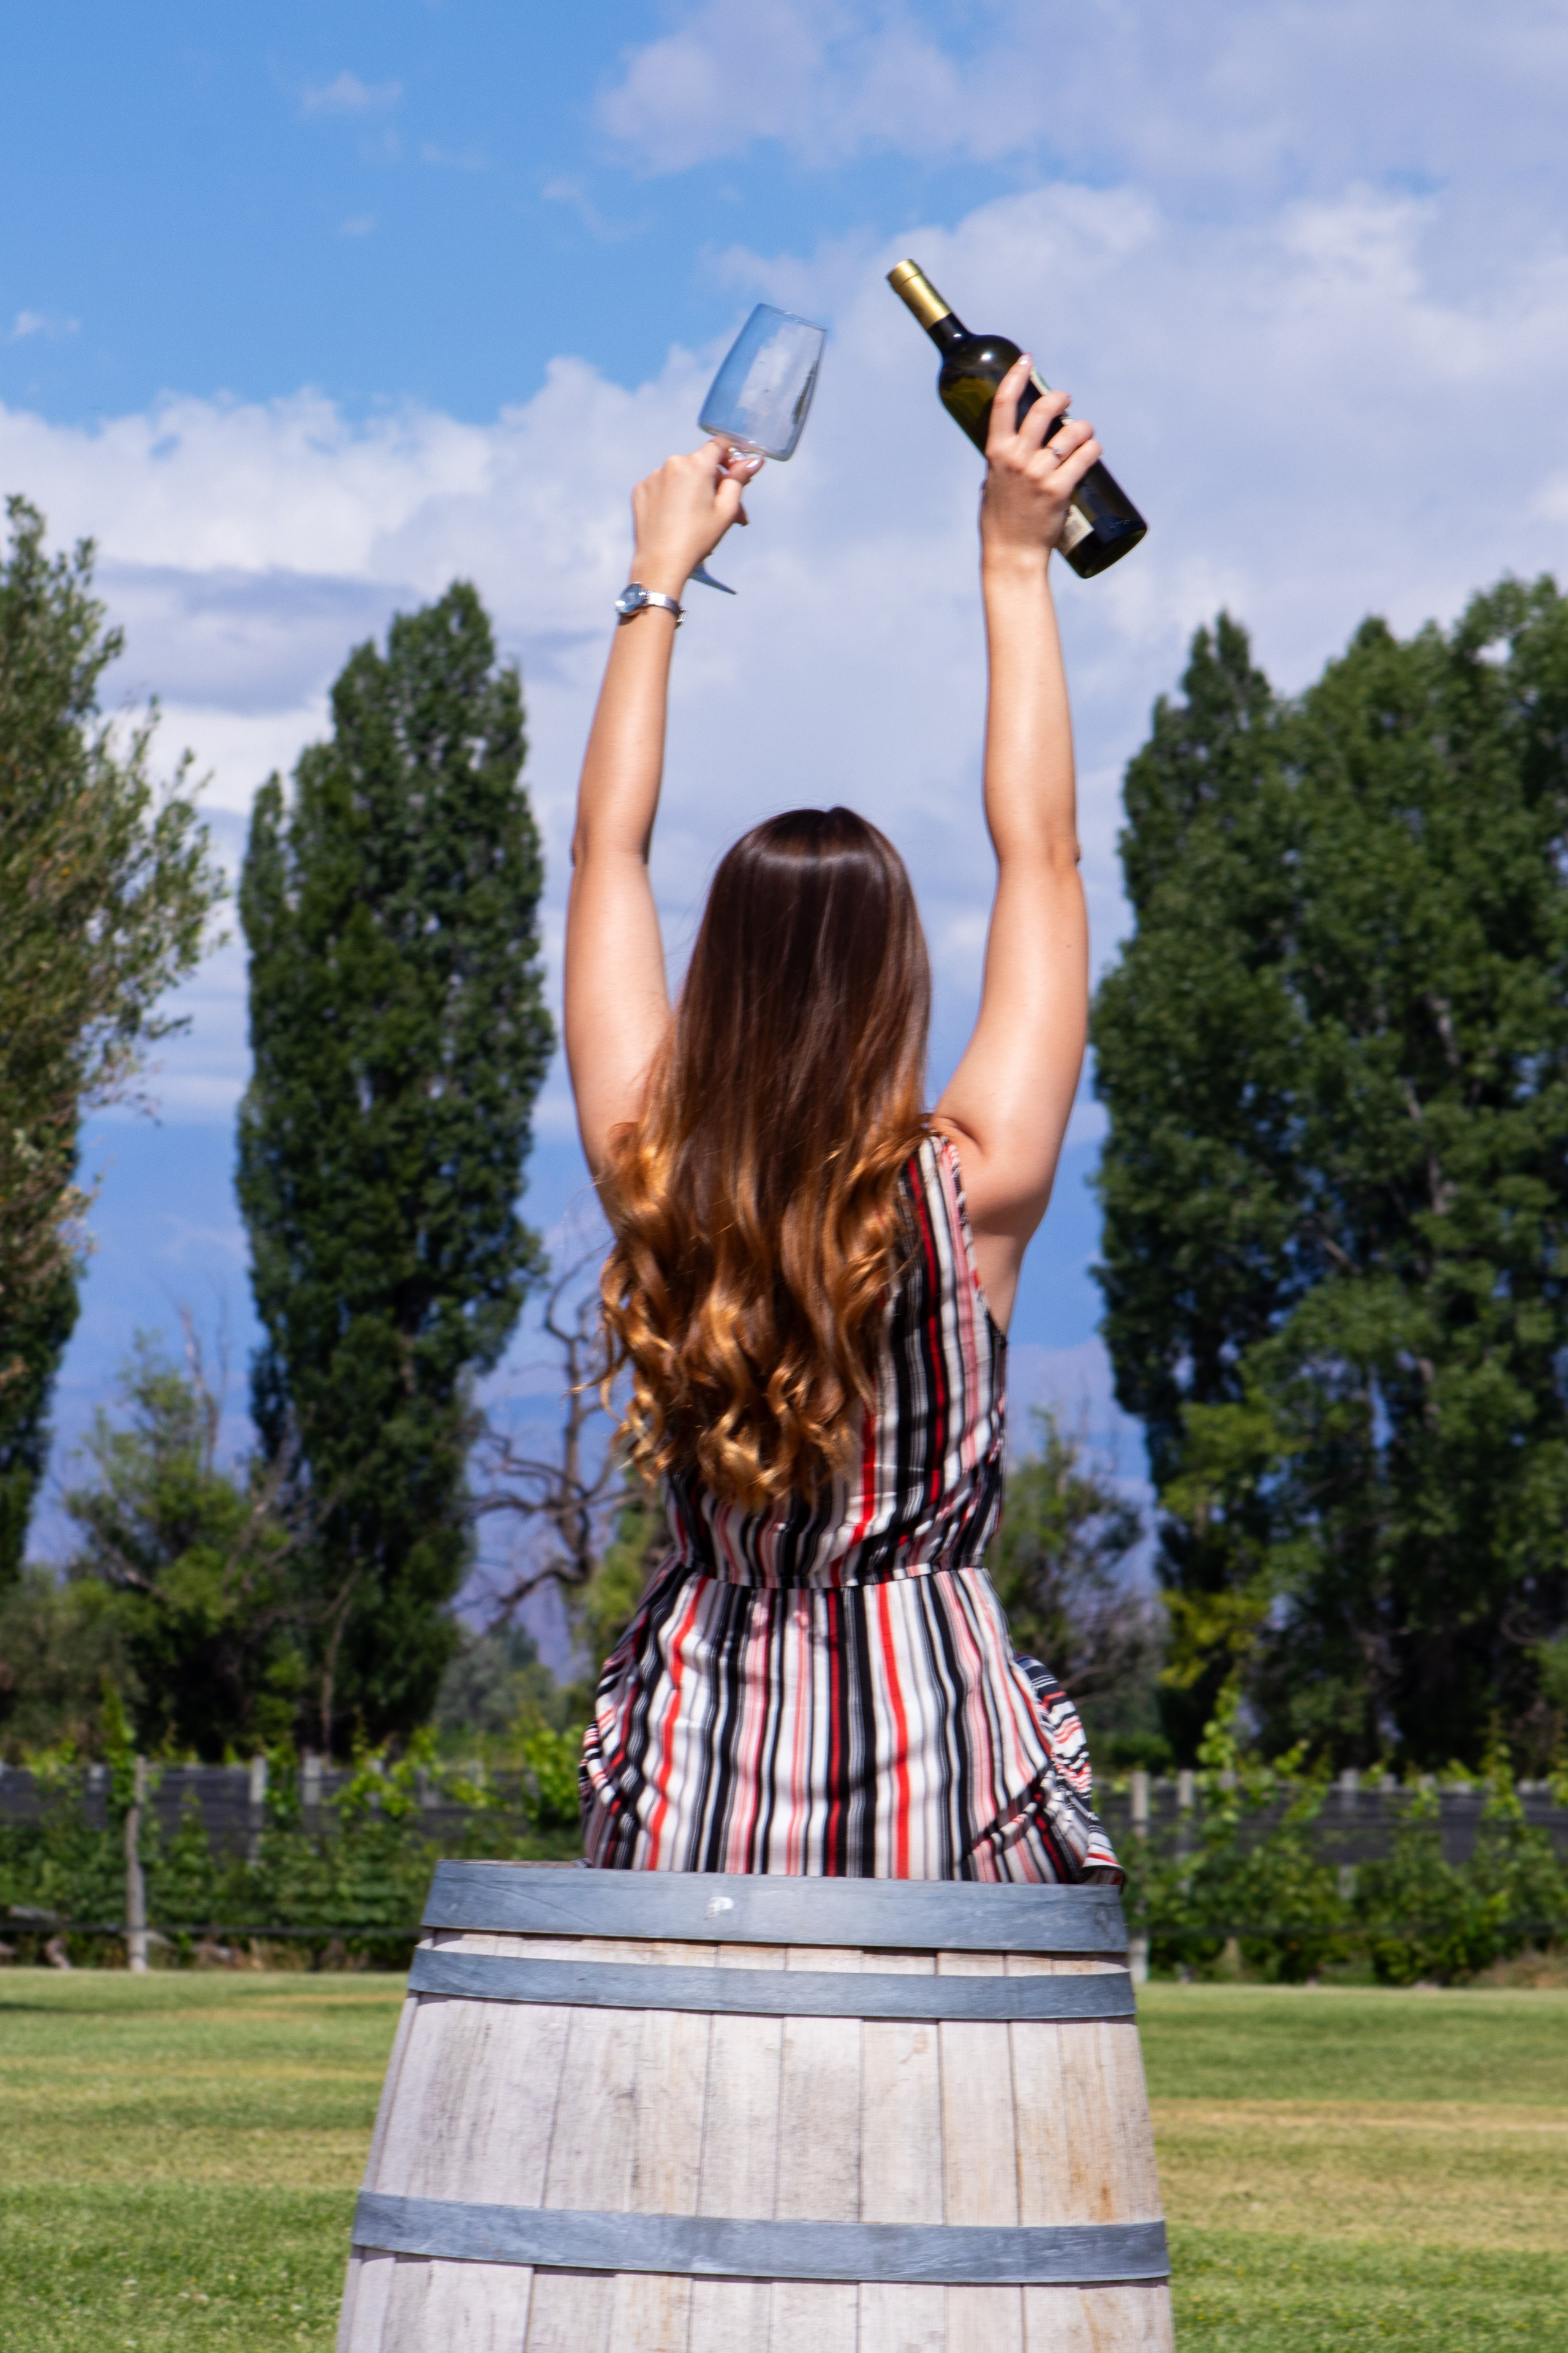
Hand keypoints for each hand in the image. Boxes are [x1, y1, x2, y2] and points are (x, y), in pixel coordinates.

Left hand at [630, 439, 762, 599]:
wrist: (661, 563)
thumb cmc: (697, 539)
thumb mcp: (726, 510)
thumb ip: (739, 480)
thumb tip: (752, 461)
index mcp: (696, 465)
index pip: (718, 446)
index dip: (730, 458)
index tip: (734, 475)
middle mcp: (672, 463)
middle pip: (699, 464)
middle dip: (713, 482)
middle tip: (724, 511)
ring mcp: (653, 476)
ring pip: (680, 476)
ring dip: (691, 490)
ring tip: (697, 519)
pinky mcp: (640, 490)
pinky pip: (662, 486)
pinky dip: (671, 497)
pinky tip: (675, 519)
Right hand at [978, 358, 1100, 566]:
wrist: (1011, 556)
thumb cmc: (1000, 523)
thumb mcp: (992, 485)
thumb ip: (1002, 464)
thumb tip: (1014, 447)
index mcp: (996, 454)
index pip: (1003, 404)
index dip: (1016, 377)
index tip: (1027, 361)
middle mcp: (1017, 459)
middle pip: (1043, 410)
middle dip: (1060, 398)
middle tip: (1066, 401)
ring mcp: (1039, 474)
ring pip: (1071, 432)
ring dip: (1083, 427)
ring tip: (1085, 433)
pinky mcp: (1060, 489)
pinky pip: (1085, 457)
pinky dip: (1093, 450)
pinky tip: (1094, 451)